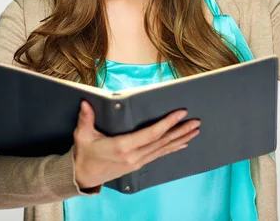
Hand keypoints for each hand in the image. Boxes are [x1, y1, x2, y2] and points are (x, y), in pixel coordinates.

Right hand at [73, 100, 200, 189]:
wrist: (83, 176)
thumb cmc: (84, 154)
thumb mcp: (82, 135)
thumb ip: (86, 118)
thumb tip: (86, 103)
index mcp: (122, 146)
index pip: (151, 133)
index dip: (167, 123)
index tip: (180, 113)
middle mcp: (134, 155)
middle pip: (163, 141)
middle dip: (181, 130)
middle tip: (197, 121)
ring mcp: (137, 162)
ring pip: (164, 149)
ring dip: (181, 139)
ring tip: (195, 131)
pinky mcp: (138, 164)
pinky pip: (159, 155)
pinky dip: (172, 148)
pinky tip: (183, 144)